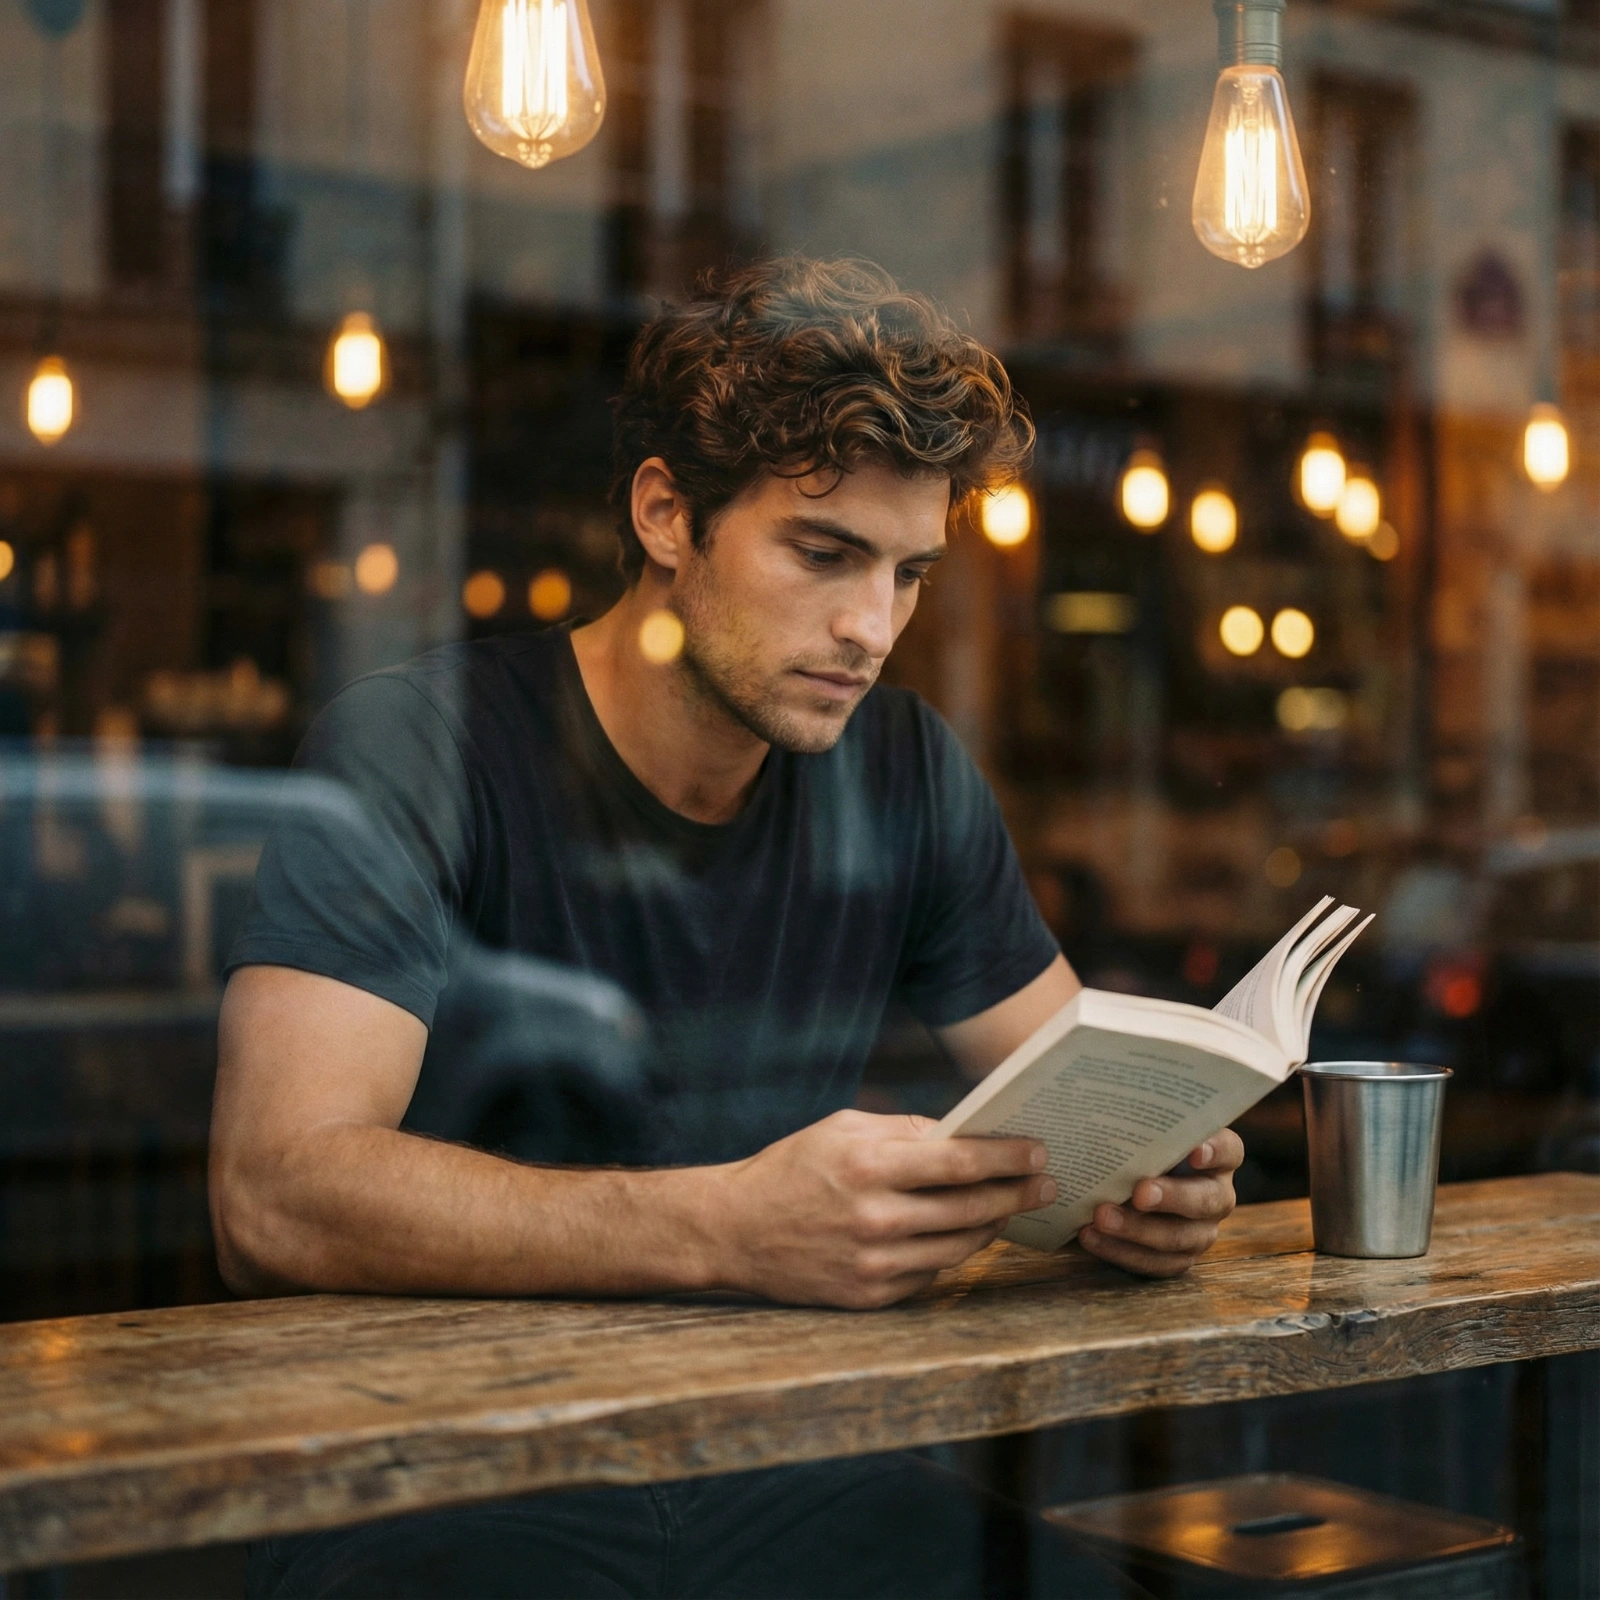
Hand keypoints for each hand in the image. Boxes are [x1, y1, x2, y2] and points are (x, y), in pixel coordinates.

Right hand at [714, 1110, 1054, 1308]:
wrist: (733, 1230)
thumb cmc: (791, 1168)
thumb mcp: (843, 1129)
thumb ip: (904, 1131)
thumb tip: (964, 1134)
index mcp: (869, 1167)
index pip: (960, 1162)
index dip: (1007, 1157)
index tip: (1038, 1150)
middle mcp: (876, 1219)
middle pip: (972, 1208)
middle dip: (1018, 1193)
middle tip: (1047, 1182)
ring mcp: (875, 1264)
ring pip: (961, 1247)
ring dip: (994, 1225)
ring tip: (1013, 1207)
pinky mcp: (870, 1297)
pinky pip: (931, 1275)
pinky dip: (953, 1252)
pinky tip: (967, 1234)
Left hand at [1077, 1129, 1243, 1277]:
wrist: (1118, 1182)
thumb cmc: (1133, 1144)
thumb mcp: (1140, 1128)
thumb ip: (1139, 1118)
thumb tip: (1112, 1089)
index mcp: (1216, 1156)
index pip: (1229, 1150)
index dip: (1215, 1151)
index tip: (1192, 1151)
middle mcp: (1216, 1194)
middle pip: (1206, 1199)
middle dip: (1172, 1197)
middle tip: (1139, 1192)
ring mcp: (1200, 1230)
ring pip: (1180, 1237)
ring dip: (1138, 1230)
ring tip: (1101, 1217)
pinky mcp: (1178, 1257)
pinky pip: (1156, 1263)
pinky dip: (1121, 1251)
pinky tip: (1090, 1236)